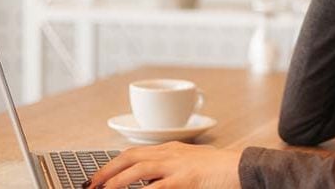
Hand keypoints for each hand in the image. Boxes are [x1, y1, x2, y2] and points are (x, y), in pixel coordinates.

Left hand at [86, 142, 241, 188]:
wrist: (243, 168)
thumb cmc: (222, 170)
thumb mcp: (192, 165)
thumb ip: (172, 171)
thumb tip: (153, 182)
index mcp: (171, 149)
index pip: (135, 153)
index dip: (114, 163)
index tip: (100, 175)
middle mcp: (170, 153)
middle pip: (130, 156)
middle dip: (107, 170)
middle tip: (92, 183)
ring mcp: (176, 165)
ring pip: (137, 169)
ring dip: (116, 180)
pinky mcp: (184, 179)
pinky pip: (155, 187)